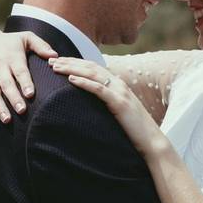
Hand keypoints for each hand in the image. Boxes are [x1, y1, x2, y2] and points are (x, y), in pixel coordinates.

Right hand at [0, 26, 56, 126]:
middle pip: (6, 84)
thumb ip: (41, 45)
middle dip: (13, 98)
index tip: (30, 93)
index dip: (25, 82)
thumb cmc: (8, 41)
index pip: (19, 71)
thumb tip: (55, 56)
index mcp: (12, 58)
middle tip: (22, 110)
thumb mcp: (24, 37)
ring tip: (7, 120)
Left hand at [50, 57, 165, 157]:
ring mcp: (121, 92)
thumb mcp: (118, 113)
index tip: (59, 62)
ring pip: (93, 74)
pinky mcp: (120, 103)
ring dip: (72, 68)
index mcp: (118, 85)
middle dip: (70, 62)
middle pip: (91, 67)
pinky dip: (84, 82)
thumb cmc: (134, 131)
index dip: (76, 63)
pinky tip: (71, 79)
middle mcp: (119, 84)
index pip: (94, 68)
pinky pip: (99, 89)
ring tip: (56, 67)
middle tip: (51, 60)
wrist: (151, 142)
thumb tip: (90, 106)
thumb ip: (107, 105)